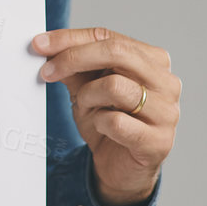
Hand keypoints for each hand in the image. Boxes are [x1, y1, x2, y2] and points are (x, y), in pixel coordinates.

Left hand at [32, 26, 178, 205]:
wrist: (120, 168)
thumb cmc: (108, 122)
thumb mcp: (86, 89)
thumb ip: (73, 68)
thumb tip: (47, 48)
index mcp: (152, 61)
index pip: (108, 37)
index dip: (70, 39)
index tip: (39, 44)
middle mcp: (166, 82)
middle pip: (116, 52)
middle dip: (73, 58)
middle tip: (46, 71)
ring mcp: (167, 112)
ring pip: (115, 86)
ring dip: (88, 96)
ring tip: (85, 108)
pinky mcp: (158, 141)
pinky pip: (116, 122)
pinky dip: (99, 123)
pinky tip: (101, 128)